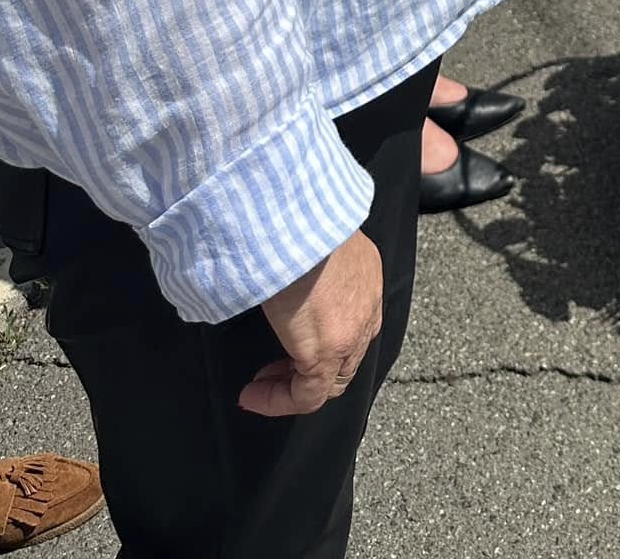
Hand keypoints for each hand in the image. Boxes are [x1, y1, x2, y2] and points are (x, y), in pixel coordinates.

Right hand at [240, 230, 381, 418]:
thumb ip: (306, 263)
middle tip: (270, 371)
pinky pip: (308, 395)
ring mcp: (352, 331)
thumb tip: (276, 267)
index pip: (351, 325)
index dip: (318, 340)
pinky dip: (279, 401)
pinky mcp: (328, 350)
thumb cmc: (292, 219)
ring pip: (329, 381)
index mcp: (364, 276)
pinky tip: (253, 395)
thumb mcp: (309, 241)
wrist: (295, 218)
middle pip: (344, 357)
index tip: (285, 345)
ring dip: (291, 388)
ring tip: (259, 388)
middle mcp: (367, 307)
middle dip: (305, 369)